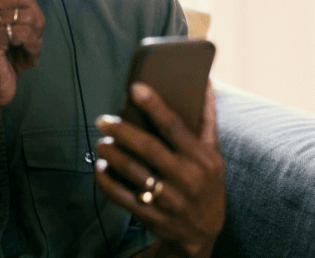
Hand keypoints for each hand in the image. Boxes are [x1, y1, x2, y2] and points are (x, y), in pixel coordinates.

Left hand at [94, 83, 225, 257]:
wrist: (204, 232)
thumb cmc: (206, 182)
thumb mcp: (214, 153)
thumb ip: (207, 119)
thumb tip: (206, 82)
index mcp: (202, 158)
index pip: (174, 126)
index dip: (154, 105)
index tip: (135, 87)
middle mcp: (186, 178)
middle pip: (148, 148)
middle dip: (121, 131)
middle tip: (103, 120)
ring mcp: (168, 200)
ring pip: (131, 172)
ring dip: (111, 154)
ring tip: (101, 143)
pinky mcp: (151, 217)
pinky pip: (121, 197)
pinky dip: (106, 181)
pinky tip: (100, 168)